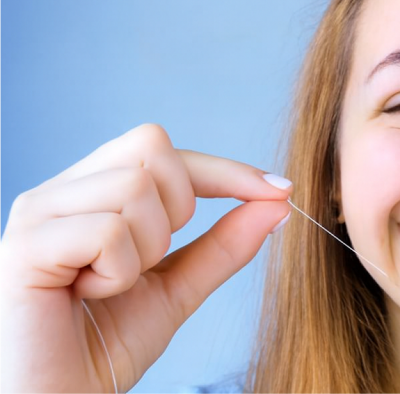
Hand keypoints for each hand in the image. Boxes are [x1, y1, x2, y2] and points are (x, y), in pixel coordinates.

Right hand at [0, 124, 291, 393]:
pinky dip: (118, 272)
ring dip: (145, 250)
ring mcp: (37, 214)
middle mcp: (59, 192)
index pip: (164, 150)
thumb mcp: (179, 288)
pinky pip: (107, 231)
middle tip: (148, 262)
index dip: (226, 169)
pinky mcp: (23, 246)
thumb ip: (225, 244)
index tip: (279, 191)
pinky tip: (89, 294)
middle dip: (178, 208)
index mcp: (90, 193)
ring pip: (134, 188)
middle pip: (152, 147)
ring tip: (111, 286)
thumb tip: (277, 200)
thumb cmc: (103, 347)